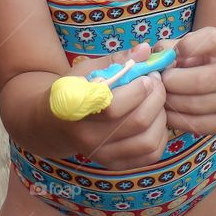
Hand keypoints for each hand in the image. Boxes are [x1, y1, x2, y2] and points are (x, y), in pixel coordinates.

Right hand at [65, 41, 169, 169]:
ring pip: (148, 141)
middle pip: (137, 123)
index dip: (139, 89)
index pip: (115, 106)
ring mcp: (103, 156)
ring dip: (161, 117)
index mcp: (77, 111)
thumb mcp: (88, 70)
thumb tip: (146, 50)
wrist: (54, 123)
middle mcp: (89, 139)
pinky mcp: (115, 165)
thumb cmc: (74, 90)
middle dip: (156, 98)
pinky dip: (161, 136)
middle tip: (157, 83)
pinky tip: (155, 120)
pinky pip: (151, 155)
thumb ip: (117, 60)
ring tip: (157, 101)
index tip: (147, 76)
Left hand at [152, 27, 215, 134]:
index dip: (188, 45)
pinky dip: (177, 120)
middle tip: (158, 83)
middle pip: (200, 80)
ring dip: (171, 103)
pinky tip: (168, 112)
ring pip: (196, 105)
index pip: (211, 39)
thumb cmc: (201, 63)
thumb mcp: (189, 49)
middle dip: (171, 83)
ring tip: (160, 97)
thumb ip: (168, 49)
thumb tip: (151, 60)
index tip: (173, 53)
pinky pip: (197, 124)